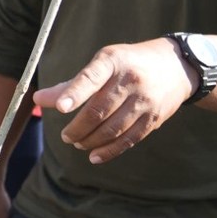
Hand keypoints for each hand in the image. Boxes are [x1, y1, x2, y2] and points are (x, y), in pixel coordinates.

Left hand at [35, 38, 195, 164]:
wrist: (177, 67)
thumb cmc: (128, 64)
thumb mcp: (102, 64)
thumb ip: (71, 84)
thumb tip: (39, 99)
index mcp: (113, 61)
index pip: (91, 78)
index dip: (74, 94)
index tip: (60, 108)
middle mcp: (131, 80)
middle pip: (99, 110)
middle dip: (78, 127)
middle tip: (66, 136)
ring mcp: (145, 100)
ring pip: (113, 128)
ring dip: (91, 140)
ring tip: (77, 143)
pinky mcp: (154, 118)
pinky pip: (129, 139)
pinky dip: (109, 150)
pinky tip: (94, 156)